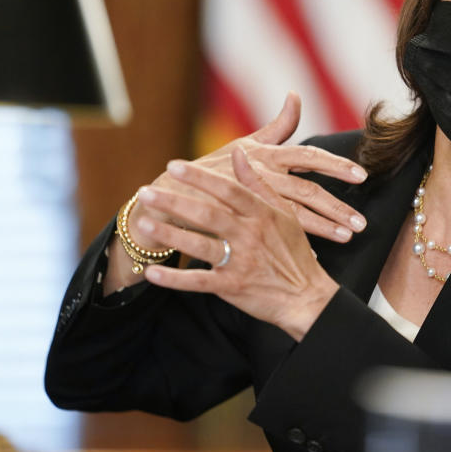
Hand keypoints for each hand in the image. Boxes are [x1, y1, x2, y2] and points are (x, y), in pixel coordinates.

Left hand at [134, 147, 339, 341]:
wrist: (306, 297)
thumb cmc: (294, 252)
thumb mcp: (284, 213)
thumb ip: (258, 183)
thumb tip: (238, 154)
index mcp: (262, 214)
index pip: (228, 190)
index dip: (201, 178)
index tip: (175, 166)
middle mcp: (251, 236)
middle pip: (208, 215)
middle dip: (175, 202)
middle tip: (146, 192)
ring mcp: (241, 262)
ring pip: (201, 246)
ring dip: (170, 235)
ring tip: (144, 224)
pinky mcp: (232, 287)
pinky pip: (198, 282)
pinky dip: (175, 279)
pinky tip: (152, 273)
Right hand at [153, 92, 366, 242]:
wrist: (173, 193)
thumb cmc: (214, 167)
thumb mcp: (246, 143)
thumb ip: (277, 126)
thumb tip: (295, 96)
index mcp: (267, 154)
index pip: (308, 156)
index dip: (336, 165)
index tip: (363, 176)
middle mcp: (262, 173)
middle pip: (307, 189)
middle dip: (337, 206)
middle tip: (362, 223)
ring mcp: (250, 198)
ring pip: (294, 214)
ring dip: (323, 227)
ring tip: (347, 237)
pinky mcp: (239, 220)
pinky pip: (272, 233)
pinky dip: (294, 244)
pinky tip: (315, 255)